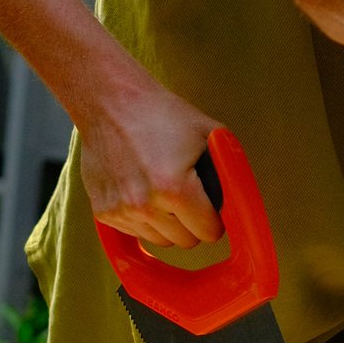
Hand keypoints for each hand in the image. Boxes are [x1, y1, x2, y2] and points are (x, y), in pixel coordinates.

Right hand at [73, 65, 224, 250]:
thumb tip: (241, 204)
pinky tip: (141, 189)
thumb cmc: (160, 114)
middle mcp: (145, 205)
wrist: (109, 101)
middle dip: (191, 222)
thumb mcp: (209, 134)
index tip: (210, 207)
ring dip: (166, 223)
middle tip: (186, 195)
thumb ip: (230, 171)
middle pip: (185, 241)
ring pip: (159, 240)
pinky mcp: (102, 211)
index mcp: (175, 189)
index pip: (209, 232)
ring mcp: (120, 210)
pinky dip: (142, 218)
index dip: (214, 219)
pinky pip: (134, 232)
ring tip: (162, 189)